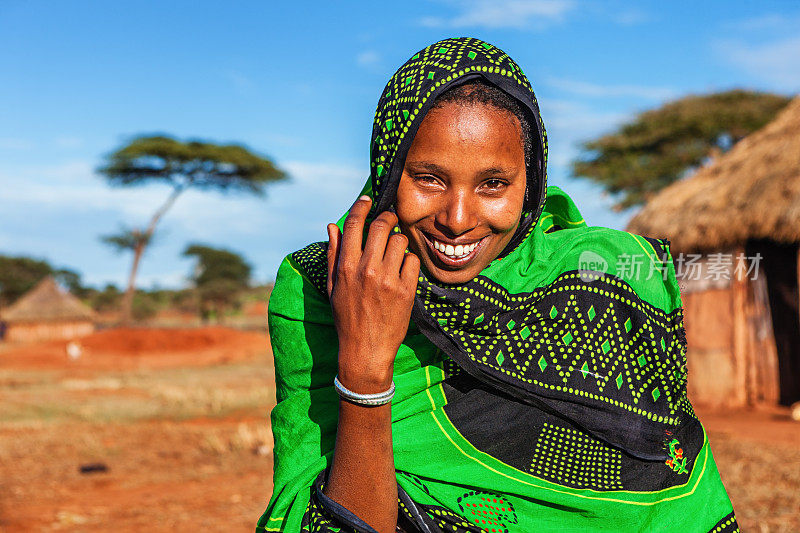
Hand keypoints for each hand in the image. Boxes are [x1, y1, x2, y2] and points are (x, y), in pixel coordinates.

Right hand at [326, 195, 419, 392]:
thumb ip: (334, 254)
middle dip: (387, 217)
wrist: (365, 351)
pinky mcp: (406, 291)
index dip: (362, 207)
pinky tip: (403, 271)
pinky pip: (412, 261)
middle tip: (390, 219)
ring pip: (400, 241)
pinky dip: (409, 263)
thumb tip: (333, 225)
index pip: (354, 224)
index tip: (368, 200)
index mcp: (346, 267)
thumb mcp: (333, 286)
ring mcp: (388, 280)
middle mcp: (366, 270)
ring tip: (395, 251)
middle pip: (381, 226)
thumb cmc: (346, 318)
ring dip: (399, 241)